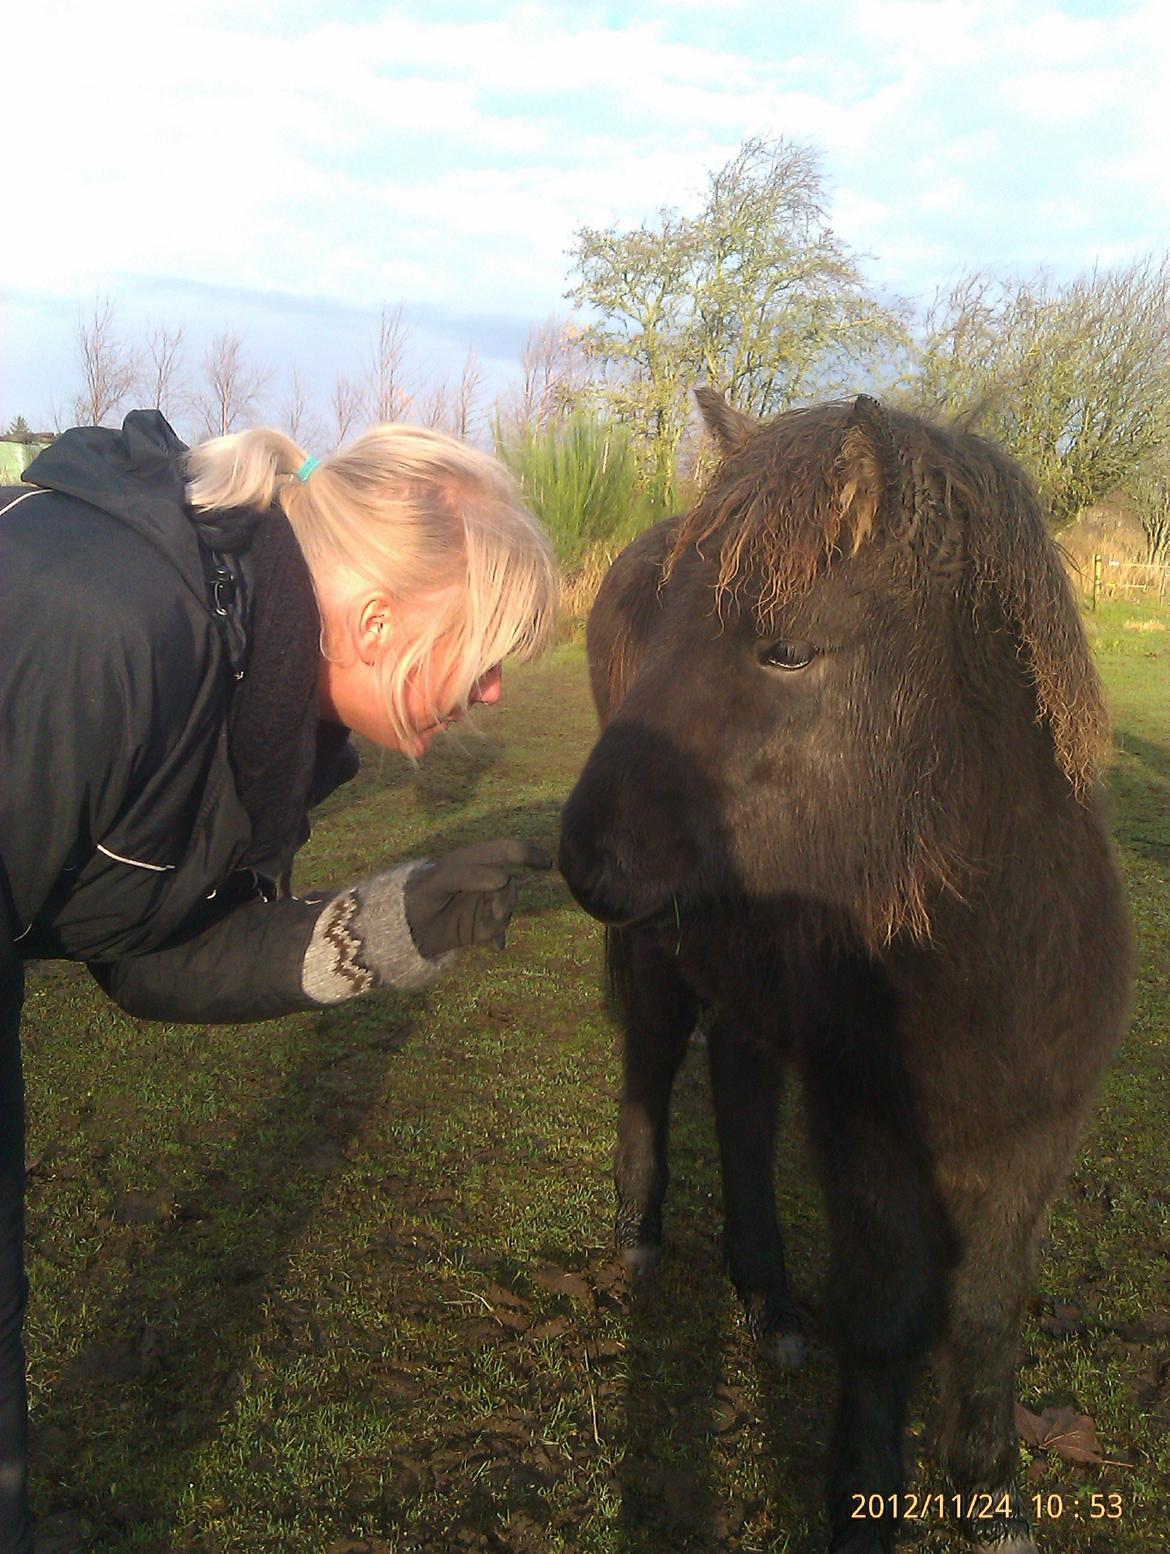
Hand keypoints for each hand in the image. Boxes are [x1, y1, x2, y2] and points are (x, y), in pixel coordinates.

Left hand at [404, 839, 552, 956]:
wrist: (401, 928)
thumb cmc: (417, 893)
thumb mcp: (439, 879)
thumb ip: (470, 875)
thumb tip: (503, 878)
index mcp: (474, 862)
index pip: (506, 850)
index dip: (529, 853)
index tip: (546, 863)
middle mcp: (482, 882)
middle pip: (511, 885)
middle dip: (505, 897)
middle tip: (491, 908)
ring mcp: (482, 905)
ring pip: (507, 909)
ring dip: (498, 917)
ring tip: (479, 925)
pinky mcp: (479, 928)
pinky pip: (498, 930)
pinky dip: (496, 936)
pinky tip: (495, 946)